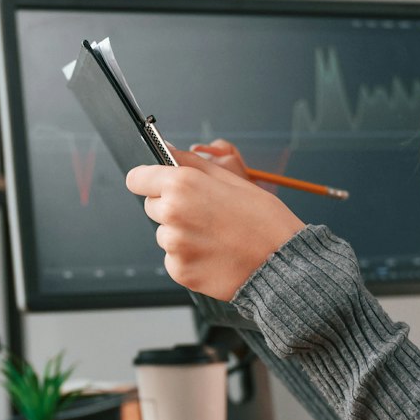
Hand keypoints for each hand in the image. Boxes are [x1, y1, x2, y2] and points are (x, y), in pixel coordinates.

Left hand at [126, 145, 303, 300]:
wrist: (282, 262)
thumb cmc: (263, 220)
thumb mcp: (231, 179)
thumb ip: (191, 163)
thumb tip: (167, 150)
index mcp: (182, 184)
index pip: (137, 179)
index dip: (148, 180)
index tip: (156, 184)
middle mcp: (172, 213)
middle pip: (152, 207)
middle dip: (171, 208)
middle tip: (205, 214)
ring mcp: (174, 244)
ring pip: (164, 235)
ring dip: (181, 235)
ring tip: (215, 237)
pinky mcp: (179, 270)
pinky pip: (173, 259)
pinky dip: (188, 258)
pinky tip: (213, 254)